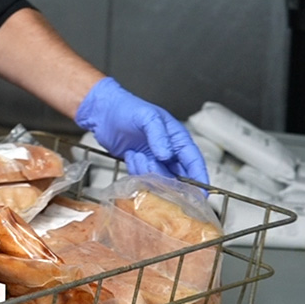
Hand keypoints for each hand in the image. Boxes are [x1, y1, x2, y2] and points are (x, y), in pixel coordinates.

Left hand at [76, 77, 209, 183]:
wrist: (103, 112)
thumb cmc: (127, 108)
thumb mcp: (147, 116)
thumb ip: (158, 135)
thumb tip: (167, 155)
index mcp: (178, 139)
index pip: (194, 162)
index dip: (199, 180)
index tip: (201, 195)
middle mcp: (169, 152)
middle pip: (179, 178)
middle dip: (169, 182)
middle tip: (156, 178)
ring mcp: (155, 161)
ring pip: (160, 181)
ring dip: (148, 174)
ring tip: (137, 155)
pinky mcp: (140, 167)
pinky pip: (143, 179)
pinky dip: (136, 172)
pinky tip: (130, 156)